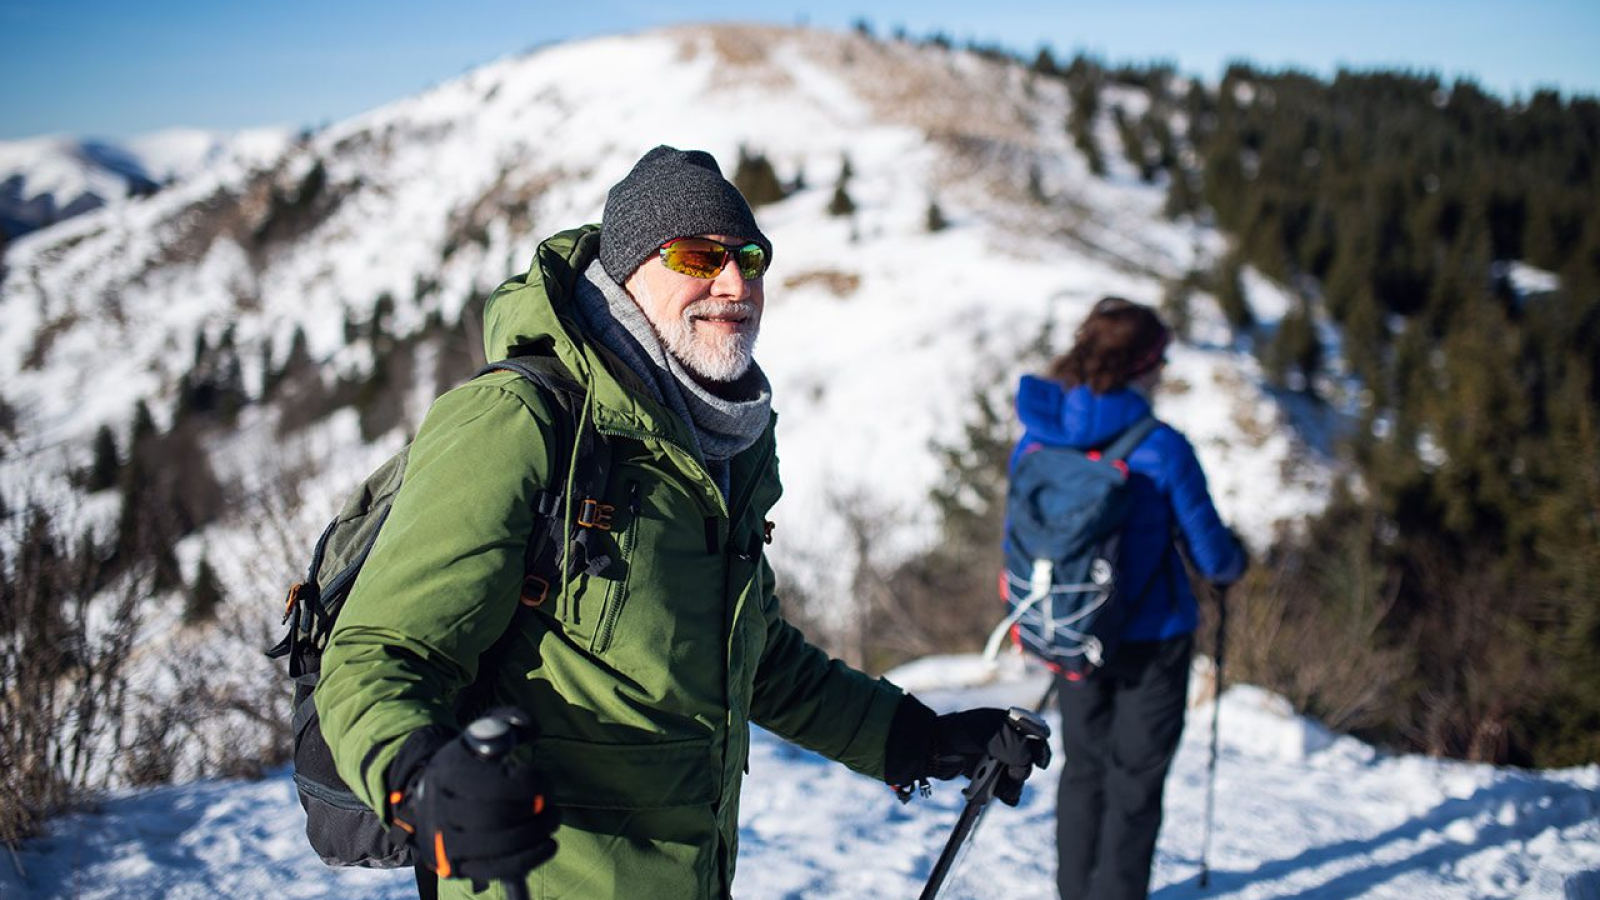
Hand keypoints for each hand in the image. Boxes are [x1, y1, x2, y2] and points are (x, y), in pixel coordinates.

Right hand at [386, 714, 558, 886]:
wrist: (431, 798)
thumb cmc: (469, 762)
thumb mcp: (483, 731)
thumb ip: (511, 720)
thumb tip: (534, 730)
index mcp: (447, 772)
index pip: (494, 784)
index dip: (529, 784)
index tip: (544, 782)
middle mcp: (440, 808)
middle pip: (495, 817)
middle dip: (536, 811)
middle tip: (553, 805)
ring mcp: (445, 841)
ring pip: (498, 845)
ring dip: (536, 833)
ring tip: (551, 820)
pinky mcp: (457, 866)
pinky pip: (496, 869)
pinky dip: (528, 860)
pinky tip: (548, 845)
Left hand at [884, 698, 1050, 804]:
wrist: (930, 748)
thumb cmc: (960, 734)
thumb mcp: (994, 736)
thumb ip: (1017, 748)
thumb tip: (1027, 766)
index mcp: (1007, 722)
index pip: (1035, 735)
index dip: (1041, 750)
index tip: (1041, 763)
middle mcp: (1002, 738)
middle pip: (1027, 760)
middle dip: (1022, 772)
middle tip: (1012, 776)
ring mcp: (992, 756)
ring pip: (1015, 776)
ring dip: (1012, 786)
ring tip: (1004, 793)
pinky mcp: (981, 772)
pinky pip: (999, 786)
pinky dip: (1001, 793)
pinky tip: (999, 796)